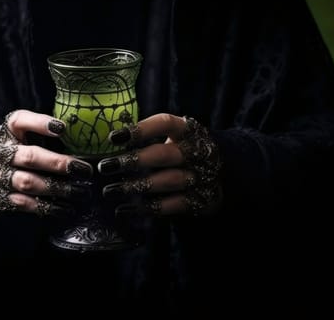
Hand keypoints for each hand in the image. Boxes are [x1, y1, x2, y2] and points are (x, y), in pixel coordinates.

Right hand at [0, 110, 92, 216]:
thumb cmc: (20, 148)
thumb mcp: (28, 133)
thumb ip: (49, 133)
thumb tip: (83, 135)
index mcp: (9, 131)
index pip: (20, 121)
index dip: (39, 123)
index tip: (62, 128)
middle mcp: (2, 152)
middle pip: (29, 157)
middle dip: (58, 164)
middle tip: (84, 170)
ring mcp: (0, 177)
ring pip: (28, 183)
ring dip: (57, 188)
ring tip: (81, 191)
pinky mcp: (1, 198)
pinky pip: (25, 204)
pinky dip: (47, 207)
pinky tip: (66, 208)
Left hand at [97, 114, 221, 215]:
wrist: (227, 171)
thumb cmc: (186, 150)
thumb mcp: (176, 137)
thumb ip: (150, 137)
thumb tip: (110, 140)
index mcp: (188, 131)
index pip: (165, 123)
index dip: (140, 130)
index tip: (113, 138)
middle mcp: (197, 152)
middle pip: (164, 155)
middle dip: (133, 160)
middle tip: (106, 166)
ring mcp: (201, 177)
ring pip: (168, 181)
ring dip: (137, 186)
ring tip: (111, 190)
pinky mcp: (202, 200)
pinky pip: (173, 205)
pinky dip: (148, 208)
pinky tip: (125, 209)